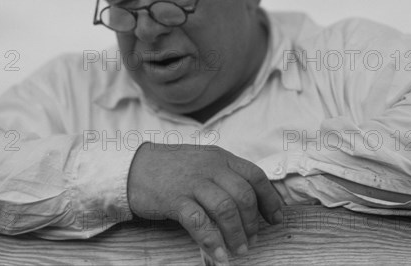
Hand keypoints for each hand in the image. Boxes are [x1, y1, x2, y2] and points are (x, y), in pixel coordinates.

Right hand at [127, 142, 283, 263]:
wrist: (134, 166)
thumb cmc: (172, 167)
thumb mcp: (203, 161)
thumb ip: (225, 174)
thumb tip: (253, 200)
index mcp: (220, 157)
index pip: (255, 175)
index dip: (270, 199)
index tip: (276, 219)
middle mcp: (210, 167)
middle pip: (243, 194)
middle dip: (253, 222)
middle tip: (253, 240)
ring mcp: (192, 182)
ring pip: (225, 208)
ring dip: (236, 234)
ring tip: (239, 251)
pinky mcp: (174, 199)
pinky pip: (198, 222)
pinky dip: (211, 240)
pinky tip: (218, 254)